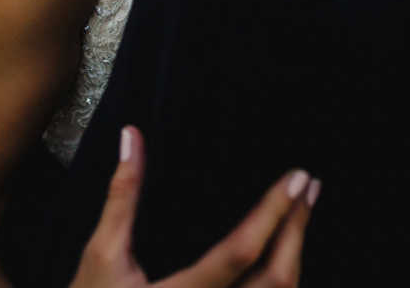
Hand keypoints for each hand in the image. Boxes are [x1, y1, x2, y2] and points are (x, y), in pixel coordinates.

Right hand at [70, 127, 319, 287]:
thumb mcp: (101, 253)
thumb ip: (122, 195)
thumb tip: (132, 136)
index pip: (242, 252)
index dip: (274, 213)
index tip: (297, 178)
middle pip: (275, 280)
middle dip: (297, 231)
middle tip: (309, 187)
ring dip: (294, 254)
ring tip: (302, 211)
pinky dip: (278, 278)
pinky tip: (281, 251)